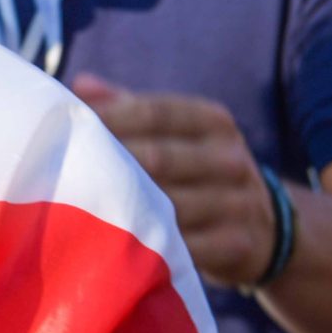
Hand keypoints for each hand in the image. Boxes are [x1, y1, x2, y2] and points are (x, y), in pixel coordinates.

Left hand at [72, 73, 276, 288]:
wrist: (268, 230)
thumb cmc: (197, 168)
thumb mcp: (176, 131)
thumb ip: (129, 106)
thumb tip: (79, 84)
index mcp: (213, 120)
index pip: (154, 112)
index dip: (109, 119)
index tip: (67, 128)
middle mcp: (231, 157)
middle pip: (158, 157)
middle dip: (110, 164)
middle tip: (63, 172)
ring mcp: (240, 202)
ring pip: (171, 205)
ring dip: (125, 209)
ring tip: (78, 209)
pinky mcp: (239, 245)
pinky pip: (186, 246)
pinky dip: (150, 248)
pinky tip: (115, 247)